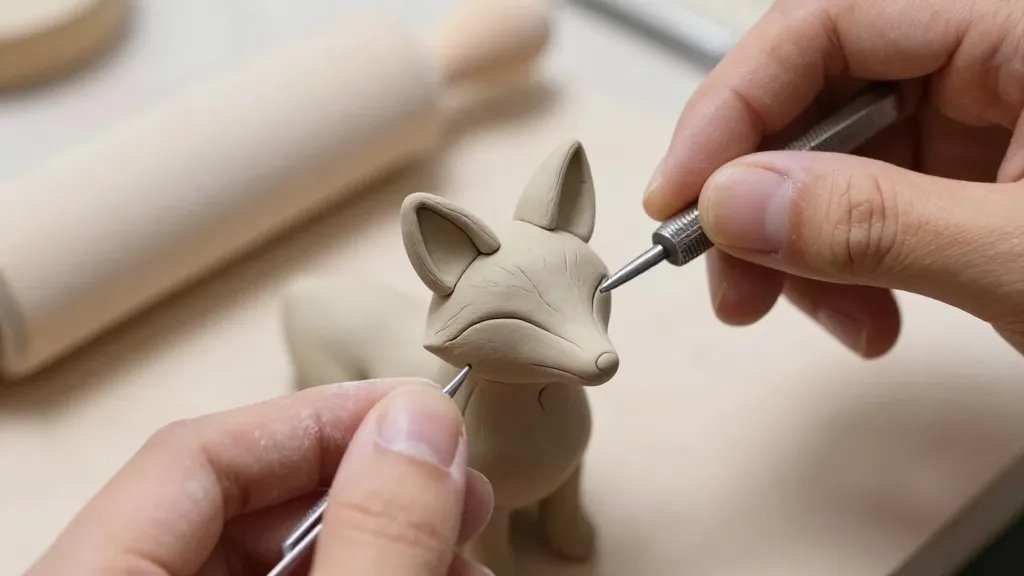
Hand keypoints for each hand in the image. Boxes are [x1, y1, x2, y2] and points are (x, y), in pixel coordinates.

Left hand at [26, 379, 494, 574]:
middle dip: (369, 488)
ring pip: (272, 561)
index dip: (317, 420)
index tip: (417, 414)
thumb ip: (372, 538)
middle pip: (239, 507)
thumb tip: (420, 425)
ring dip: (379, 540)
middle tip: (456, 490)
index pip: (195, 457)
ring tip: (458, 557)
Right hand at [644, 0, 1023, 356]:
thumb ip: (875, 222)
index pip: (827, 23)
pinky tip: (868, 316)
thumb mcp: (1018, 253)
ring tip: (831, 319)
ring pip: (837, 159)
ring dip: (803, 248)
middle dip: (763, 198)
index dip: (734, 103)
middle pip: (819, 95)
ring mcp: (986, 115)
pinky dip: (850, 264)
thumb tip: (732, 203)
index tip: (680, 195)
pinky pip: (874, 202)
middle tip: (732, 278)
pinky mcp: (977, 173)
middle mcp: (991, 56)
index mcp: (1014, 26)